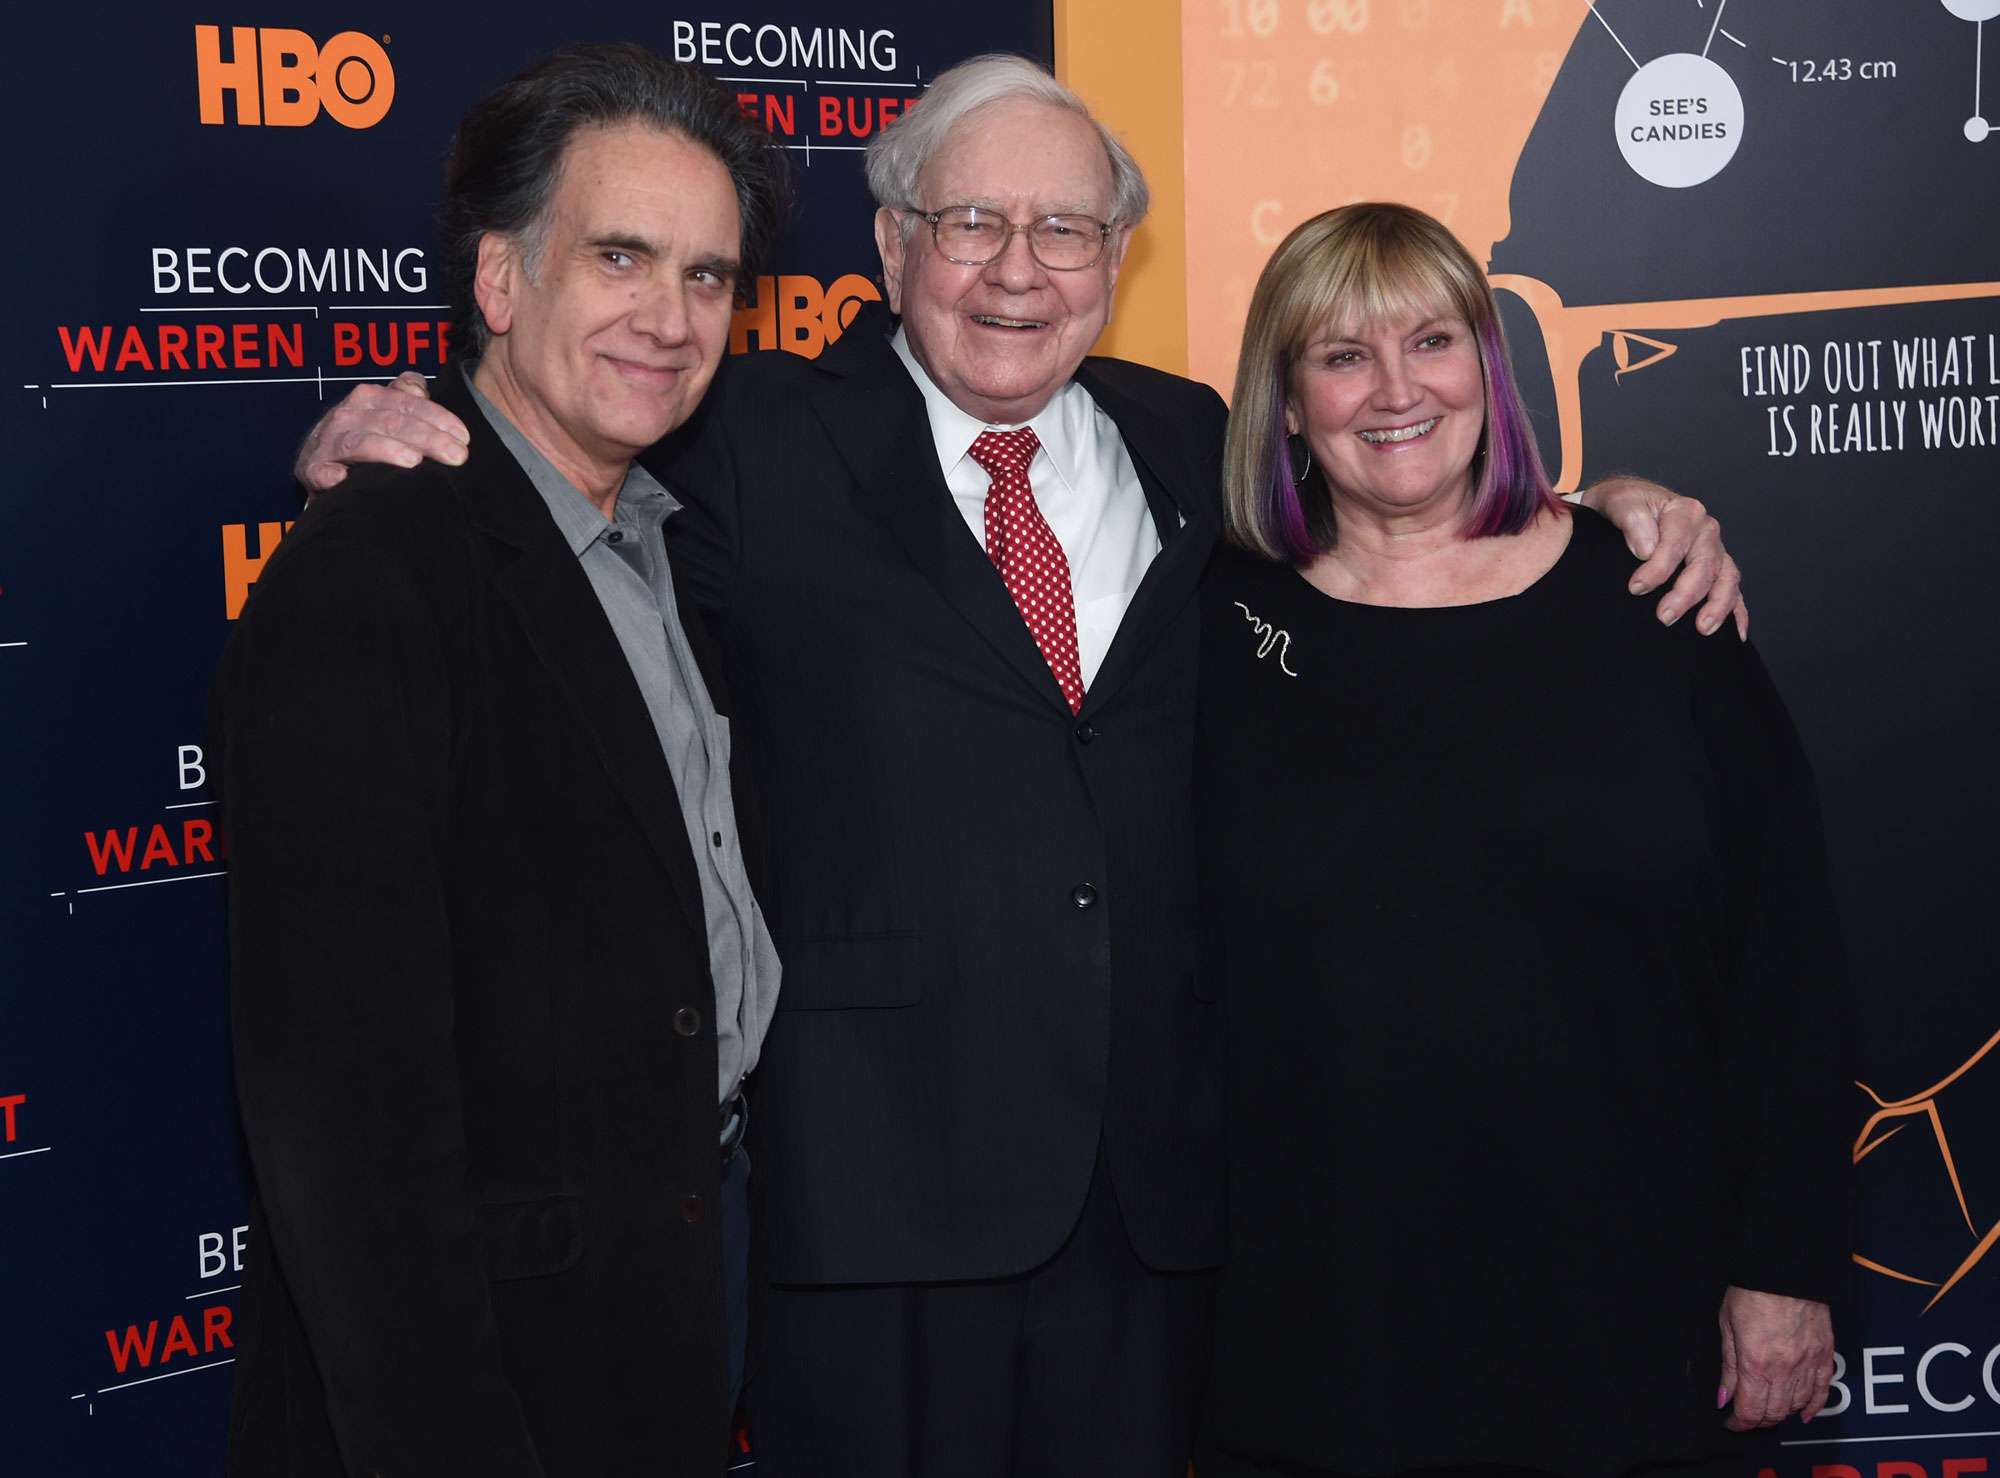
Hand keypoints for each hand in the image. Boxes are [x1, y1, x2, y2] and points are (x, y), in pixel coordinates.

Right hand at [295, 372, 469, 493]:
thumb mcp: (384, 413)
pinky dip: (332, 475)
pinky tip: (345, 480)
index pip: (408, 403)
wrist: (319, 465)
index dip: (438, 418)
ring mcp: (328, 442)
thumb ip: (406, 398)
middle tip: (457, 456)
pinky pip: (322, 472)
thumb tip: (420, 386)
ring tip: (414, 461)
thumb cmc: (362, 440)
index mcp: (369, 398)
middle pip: (391, 422)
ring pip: (361, 442)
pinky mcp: (313, 470)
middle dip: (428, 438)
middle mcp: (348, 415)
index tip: (464, 438)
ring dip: (387, 450)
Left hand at [1579, 477, 1748, 638]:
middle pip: (1704, 565)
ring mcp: (1714, 551)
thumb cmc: (1625, 504)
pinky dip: (1737, 612)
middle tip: (1664, 617)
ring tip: (1703, 628)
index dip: (1658, 569)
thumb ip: (1632, 520)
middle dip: (1686, 594)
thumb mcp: (1620, 502)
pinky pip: (1732, 591)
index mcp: (1685, 512)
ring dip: (1717, 606)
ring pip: (1726, 579)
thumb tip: (1646, 548)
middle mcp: (1705, 531)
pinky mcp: (1716, 569)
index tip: (1636, 588)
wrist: (1628, 506)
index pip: (1675, 544)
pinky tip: (1735, 634)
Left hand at [1717, 1285, 1834, 1430]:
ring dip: (1782, 1413)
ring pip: (1797, 1405)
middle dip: (1759, 1420)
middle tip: (1747, 1417)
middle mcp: (1785, 1369)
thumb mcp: (1727, 1325)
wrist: (1786, 1269)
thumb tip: (1724, 1398)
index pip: (1749, 1410)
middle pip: (1774, 1412)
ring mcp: (1808, 1363)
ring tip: (1769, 1411)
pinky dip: (1814, 1406)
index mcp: (1756, 1363)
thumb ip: (1728, 1366)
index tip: (1731, 1422)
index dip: (1739, 1423)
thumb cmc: (1752, 1291)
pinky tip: (1804, 1414)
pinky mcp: (1825, 1355)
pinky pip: (1823, 1390)